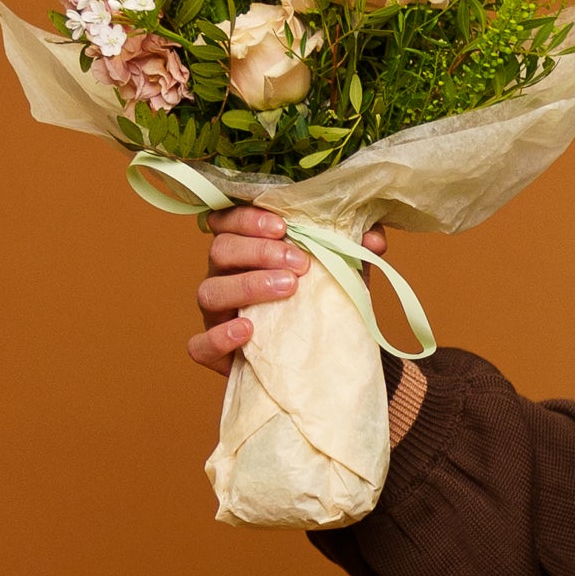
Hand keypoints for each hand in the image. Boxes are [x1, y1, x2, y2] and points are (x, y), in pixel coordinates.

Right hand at [188, 206, 385, 375]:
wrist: (319, 357)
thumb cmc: (319, 302)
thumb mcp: (339, 272)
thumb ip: (353, 249)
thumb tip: (375, 238)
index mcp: (245, 249)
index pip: (229, 220)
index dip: (249, 218)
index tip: (283, 226)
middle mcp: (224, 276)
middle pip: (221, 250)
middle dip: (260, 252)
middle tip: (300, 264)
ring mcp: (215, 314)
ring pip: (209, 291)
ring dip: (247, 286)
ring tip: (287, 289)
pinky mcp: (214, 351)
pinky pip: (199, 344)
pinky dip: (219, 337)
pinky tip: (247, 330)